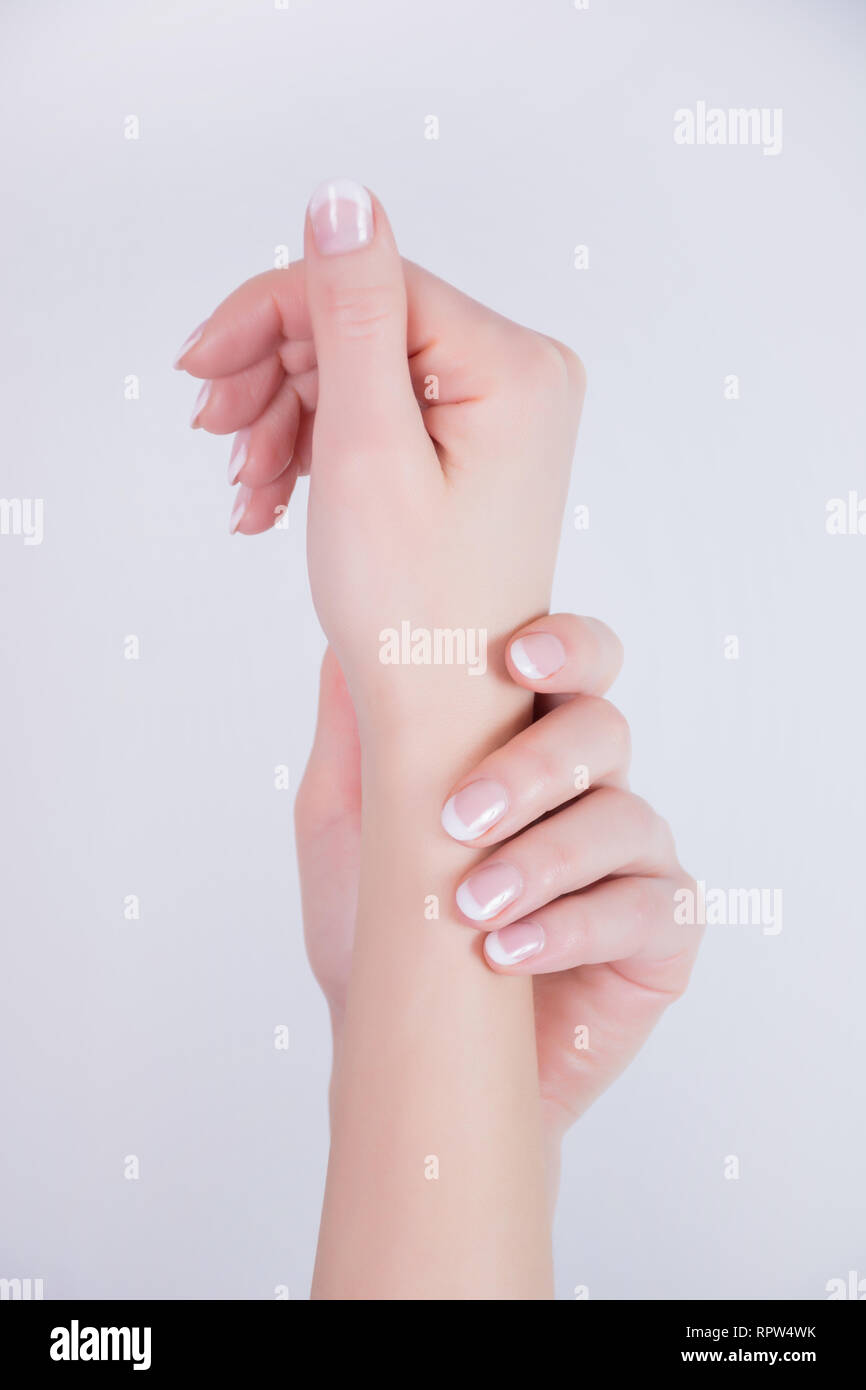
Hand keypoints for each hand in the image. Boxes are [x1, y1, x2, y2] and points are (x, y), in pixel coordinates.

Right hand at [174, 180, 583, 733]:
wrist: (442, 715)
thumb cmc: (412, 610)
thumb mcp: (368, 448)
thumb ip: (352, 312)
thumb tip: (340, 194)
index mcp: (516, 366)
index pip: (371, 282)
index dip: (272, 314)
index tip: (199, 371)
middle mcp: (523, 377)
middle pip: (365, 323)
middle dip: (275, 379)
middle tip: (217, 439)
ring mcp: (503, 415)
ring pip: (362, 371)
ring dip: (286, 420)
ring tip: (244, 490)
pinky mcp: (475, 448)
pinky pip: (382, 414)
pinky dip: (318, 448)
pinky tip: (270, 495)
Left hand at [295, 616, 699, 1168]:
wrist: (410, 1064)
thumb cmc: (382, 938)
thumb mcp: (346, 831)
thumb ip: (356, 738)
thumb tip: (342, 642)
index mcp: (530, 748)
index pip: (576, 669)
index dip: (567, 648)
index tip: (518, 661)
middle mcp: (592, 791)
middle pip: (603, 731)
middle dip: (534, 767)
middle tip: (461, 818)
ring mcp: (634, 861)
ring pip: (625, 818)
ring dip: (543, 859)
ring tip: (472, 908)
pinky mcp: (662, 936)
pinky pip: (648, 907)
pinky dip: (574, 927)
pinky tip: (509, 954)